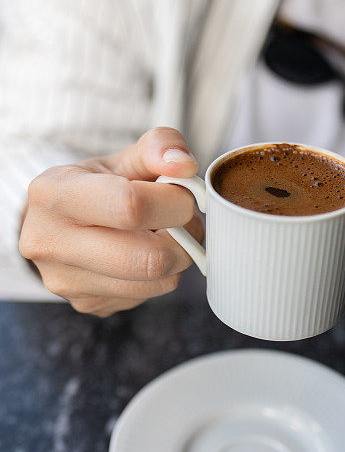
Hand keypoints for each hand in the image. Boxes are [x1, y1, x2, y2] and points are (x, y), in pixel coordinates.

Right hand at [19, 128, 202, 316]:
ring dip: (179, 258)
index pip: (131, 206)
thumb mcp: (124, 156)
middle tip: (187, 220)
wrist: (64, 221)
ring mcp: (66, 282)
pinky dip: (162, 275)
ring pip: (156, 282)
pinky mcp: (87, 304)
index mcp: (54, 193)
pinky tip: (147, 253)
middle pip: (148, 258)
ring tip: (168, 233)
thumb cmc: (100, 184)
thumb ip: (160, 147)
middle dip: (185, 238)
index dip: (174, 202)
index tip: (183, 195)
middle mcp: (50, 243)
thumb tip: (184, 166)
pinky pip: (148, 296)